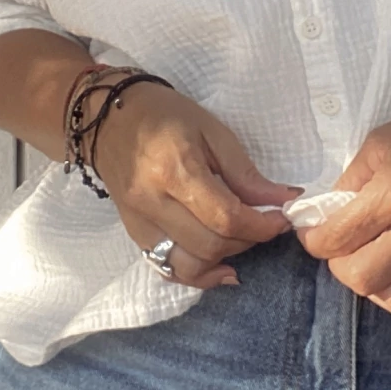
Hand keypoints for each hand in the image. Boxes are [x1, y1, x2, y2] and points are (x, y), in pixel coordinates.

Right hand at [93, 82, 301, 289]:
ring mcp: (139, 222)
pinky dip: (197, 274)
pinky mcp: (133, 233)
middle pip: (209, 245)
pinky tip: (219, 266)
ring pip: (188, 266)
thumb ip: (246, 173)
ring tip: (241, 241)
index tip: (281, 219)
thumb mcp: (212, 131)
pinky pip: (167, 268)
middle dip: (247, 241)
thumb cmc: (165, 115)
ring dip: (224, 260)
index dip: (261, 225)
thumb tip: (284, 200)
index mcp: (175, 170)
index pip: (226, 216)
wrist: (107, 119)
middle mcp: (153, 201)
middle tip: (263, 224)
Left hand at [297, 86, 390, 335]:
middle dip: (341, 266)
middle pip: (363, 278)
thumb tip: (325, 214)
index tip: (315, 233)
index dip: (314, 239)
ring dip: (379, 289)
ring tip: (377, 266)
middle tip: (345, 248)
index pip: (337, 239)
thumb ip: (350, 180)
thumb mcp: (383, 140)